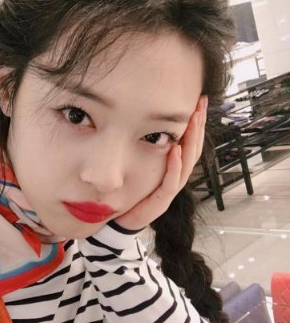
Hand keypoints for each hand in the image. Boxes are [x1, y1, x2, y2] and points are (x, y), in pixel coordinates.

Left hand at [114, 95, 207, 229]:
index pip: (190, 142)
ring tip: (193, 120)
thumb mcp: (141, 165)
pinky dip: (175, 166)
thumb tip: (146, 122)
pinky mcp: (161, 202)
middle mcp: (176, 177)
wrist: (121, 221)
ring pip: (187, 163)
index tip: (199, 101)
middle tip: (201, 103)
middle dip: (198, 125)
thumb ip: (147, 147)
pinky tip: (176, 150)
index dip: (196, 123)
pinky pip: (171, 182)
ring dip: (191, 140)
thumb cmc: (132, 193)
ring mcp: (170, 190)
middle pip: (193, 149)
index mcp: (173, 168)